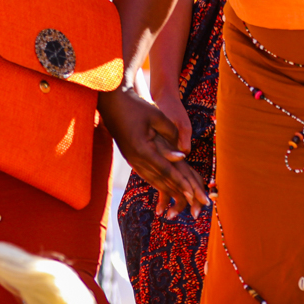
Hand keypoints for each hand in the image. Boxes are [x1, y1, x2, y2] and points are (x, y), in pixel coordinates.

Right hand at [99, 85, 207, 216]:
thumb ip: (171, 135)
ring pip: (151, 178)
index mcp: (142, 150)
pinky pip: (145, 173)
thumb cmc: (136, 105)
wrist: (112, 102)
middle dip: (177, 191)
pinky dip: (157, 182)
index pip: (166, 170)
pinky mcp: (130, 156)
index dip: (180, 182)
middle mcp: (136, 158)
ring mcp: (131, 158)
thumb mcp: (157, 116)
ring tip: (180, 200)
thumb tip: (180, 155)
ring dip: (167, 189)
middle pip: (159, 179)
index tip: (192, 194)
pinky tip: (163, 186)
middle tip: (192, 202)